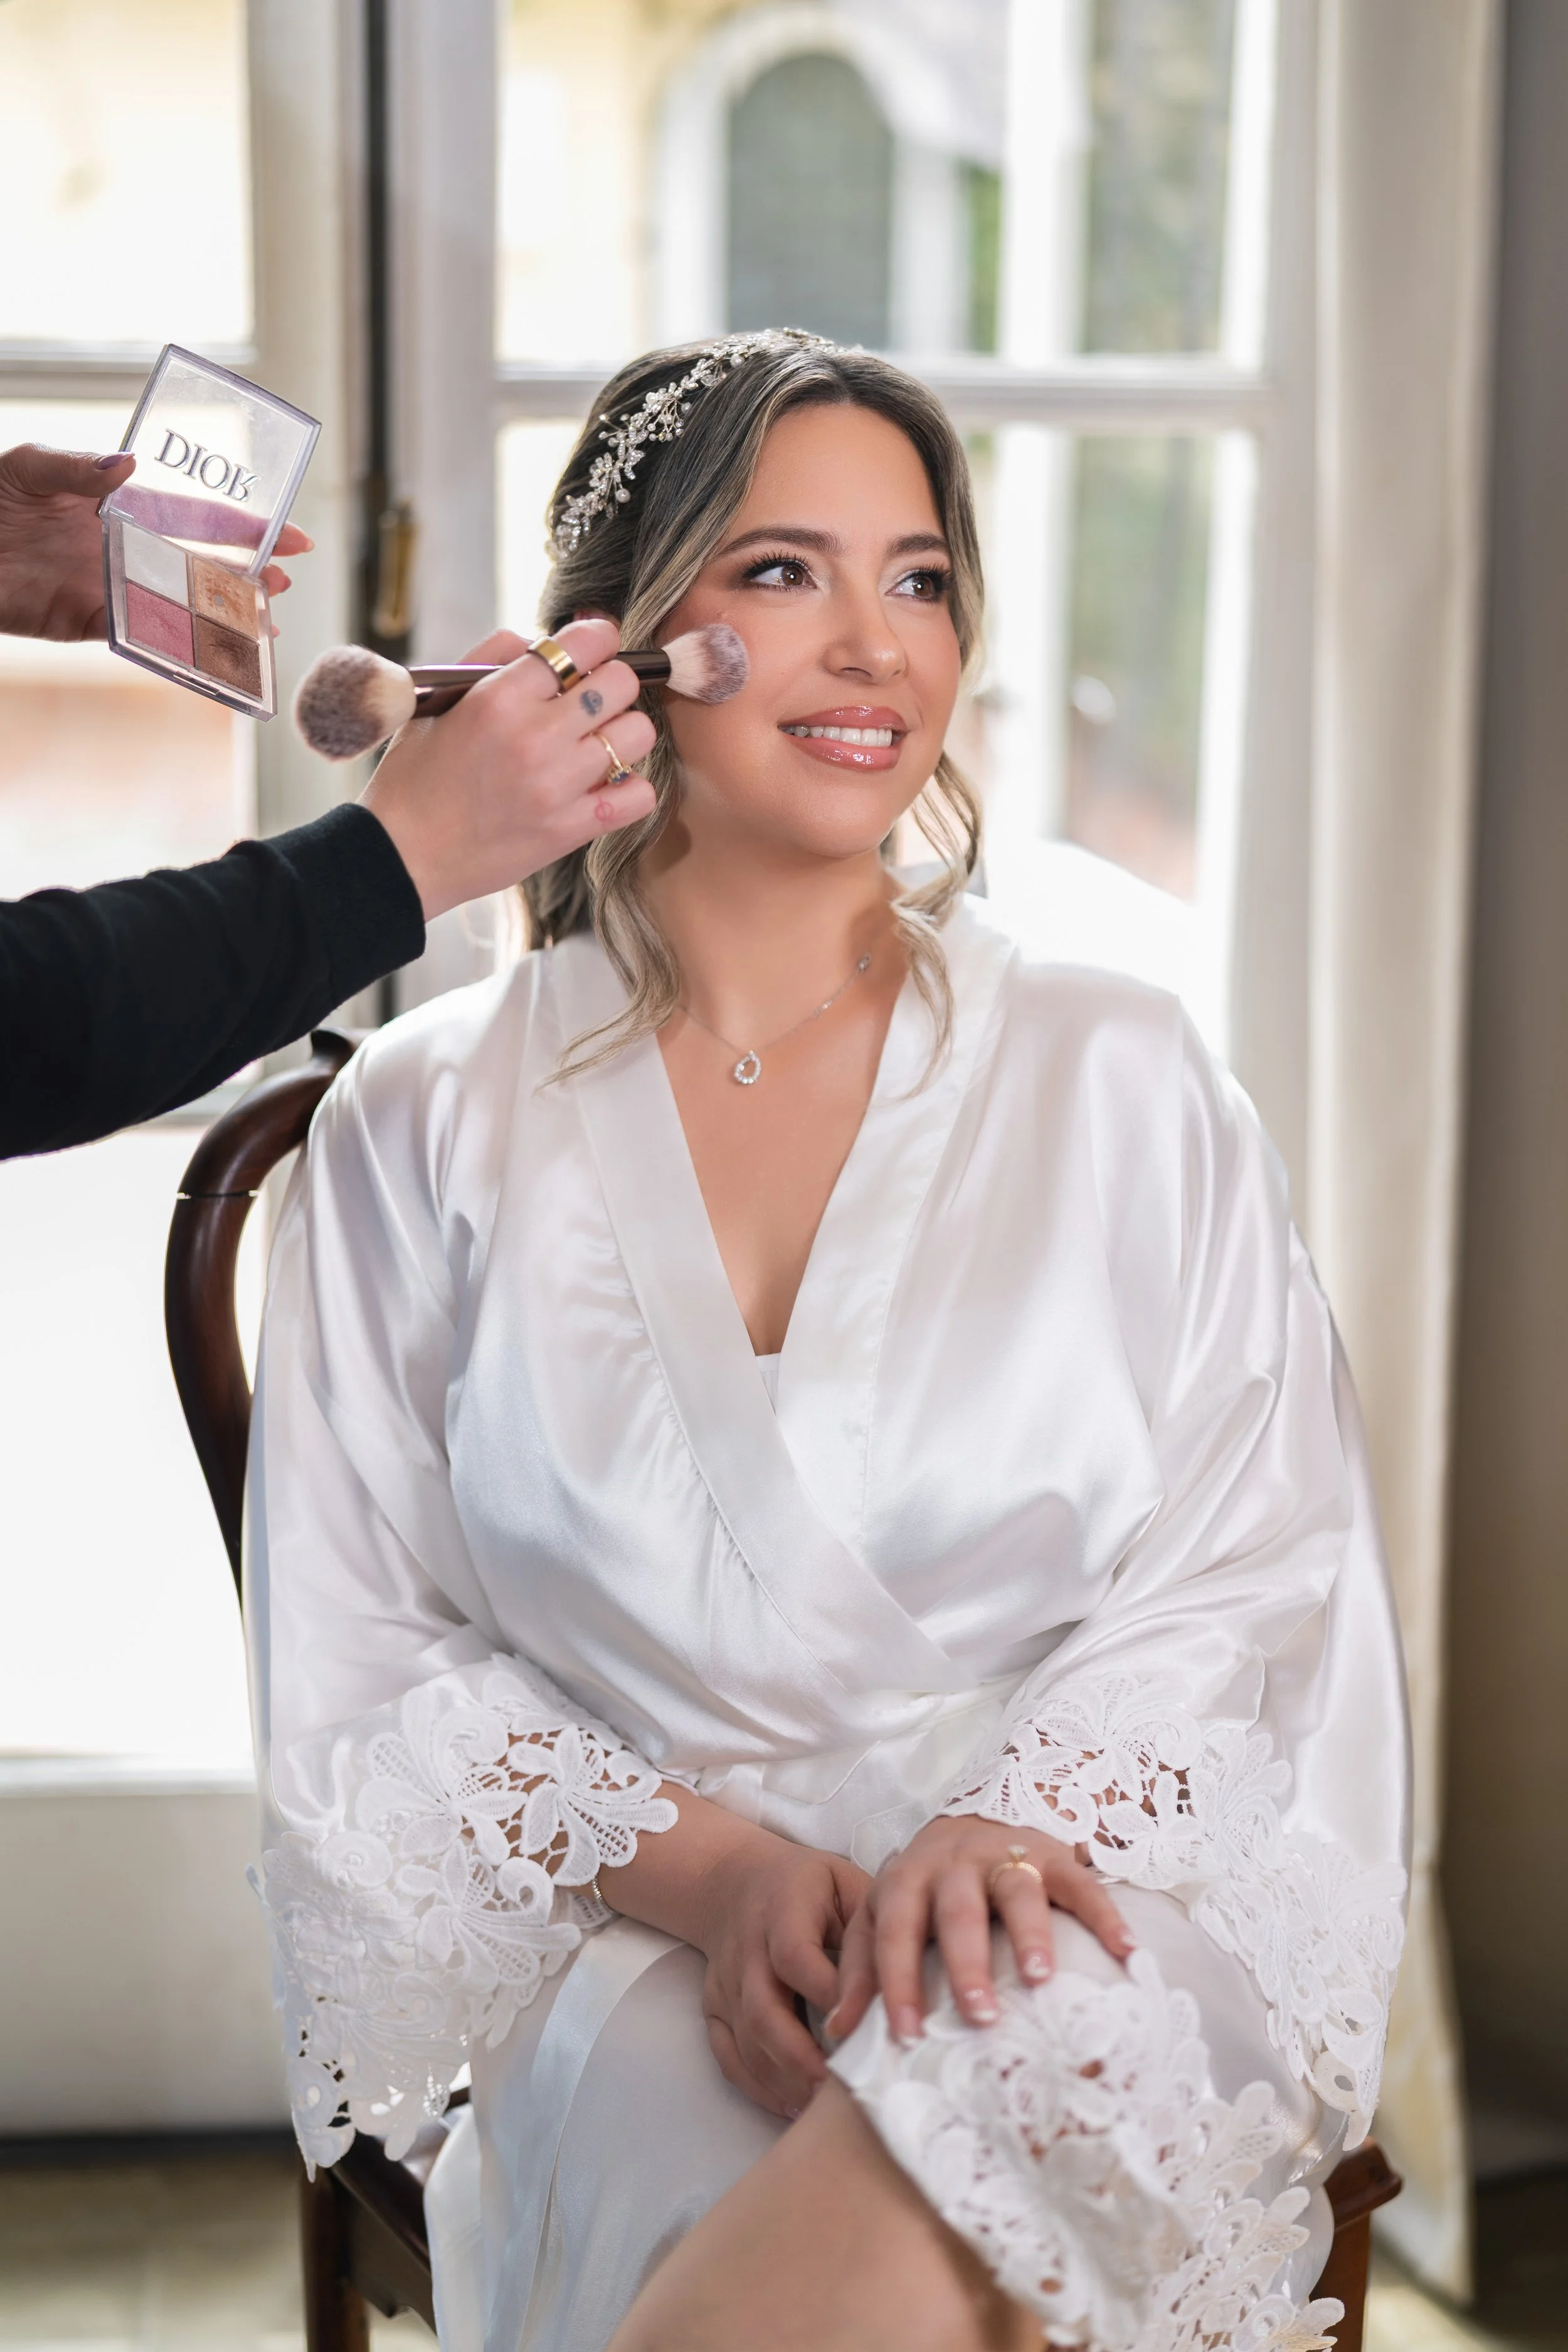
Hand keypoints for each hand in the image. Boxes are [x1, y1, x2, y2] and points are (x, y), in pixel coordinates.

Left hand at [0, 443, 308, 640]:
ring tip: (263, 625)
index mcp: (118, 507)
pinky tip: (206, 653)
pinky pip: (136, 638)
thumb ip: (77, 467)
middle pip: (197, 565)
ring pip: (177, 605)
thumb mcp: (28, 467)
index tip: (287, 533)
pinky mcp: (82, 622)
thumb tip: (128, 465)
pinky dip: (172, 647)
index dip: (241, 525)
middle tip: (285, 584)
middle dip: (245, 575)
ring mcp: (106, 588)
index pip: (192, 515)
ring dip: (220, 616)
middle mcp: (121, 549)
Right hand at [359, 617, 656, 920]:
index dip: (598, 637)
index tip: (593, 648)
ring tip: (596, 745)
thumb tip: (540, 639)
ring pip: (638, 734)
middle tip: (593, 701)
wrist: (403, 857)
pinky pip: (639, 796)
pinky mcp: (571, 830)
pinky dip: (632, 788)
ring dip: (624, 733)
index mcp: (499, 698)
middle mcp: (535, 736)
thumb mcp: (437, 701)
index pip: (583, 643)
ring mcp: (558, 786)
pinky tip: (606, 786)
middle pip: (621, 683)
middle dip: (613, 683)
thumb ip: (489, 657)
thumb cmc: (414, 778)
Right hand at [693, 1833, 870, 2121]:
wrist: (733, 1881)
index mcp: (782, 1911)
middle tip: (843, 2089)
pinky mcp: (714, 2007)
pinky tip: (790, 2105)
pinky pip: (727, 2054)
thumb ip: (870, 1925)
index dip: (828, 1997)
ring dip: (783, 2079)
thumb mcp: (844, 1882)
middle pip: (765, 2010)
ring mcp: (726, 1982)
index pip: (796, 1958)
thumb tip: (905, 1979)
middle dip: (803, 2057)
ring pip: (746, 2040)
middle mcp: (746, 1949)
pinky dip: (755, 2086)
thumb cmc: (807, 1885)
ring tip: (823, 2108)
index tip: (865, 2030)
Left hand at [826, 1815, 1132, 2049]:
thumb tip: (837, 2032)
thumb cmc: (924, 1891)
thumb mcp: (883, 1917)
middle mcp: (953, 1863)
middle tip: (980, 2016)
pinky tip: (1127, 1953)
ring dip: (1030, 1934)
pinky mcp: (1053, 1853)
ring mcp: (1005, 1853)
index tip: (906, 2036)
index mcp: (906, 1880)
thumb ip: (861, 1968)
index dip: (897, 1982)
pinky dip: (1105, 1915)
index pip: (894, 1932)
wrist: (973, 1820)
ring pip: (1016, 1890)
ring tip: (1042, 1979)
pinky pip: (1081, 1882)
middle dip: (967, 1964)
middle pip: (957, 1912)